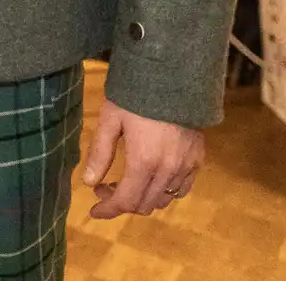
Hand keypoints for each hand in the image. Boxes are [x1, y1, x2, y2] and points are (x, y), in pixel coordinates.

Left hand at [82, 97, 204, 218]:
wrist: (174, 75)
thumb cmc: (135, 95)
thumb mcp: (110, 119)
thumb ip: (99, 153)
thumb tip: (88, 182)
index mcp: (143, 162)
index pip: (126, 201)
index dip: (108, 210)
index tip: (93, 210)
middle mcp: (168, 170)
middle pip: (144, 204)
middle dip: (121, 202)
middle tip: (105, 187)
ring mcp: (186, 166)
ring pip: (163, 199)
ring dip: (143, 197)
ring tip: (126, 181)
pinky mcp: (198, 158)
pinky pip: (182, 188)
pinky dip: (164, 190)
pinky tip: (152, 177)